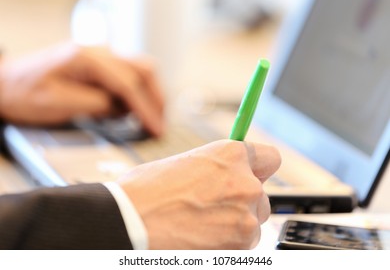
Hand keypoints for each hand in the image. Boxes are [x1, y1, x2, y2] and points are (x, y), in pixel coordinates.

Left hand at [0, 43, 164, 135]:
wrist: (6, 84)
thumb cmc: (24, 92)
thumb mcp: (58, 103)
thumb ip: (96, 104)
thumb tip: (122, 109)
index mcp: (87, 58)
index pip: (129, 84)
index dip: (146, 108)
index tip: (156, 128)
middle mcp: (98, 52)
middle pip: (143, 69)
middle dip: (157, 98)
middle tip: (161, 123)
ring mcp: (100, 56)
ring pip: (140, 70)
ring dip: (151, 94)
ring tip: (153, 118)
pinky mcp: (100, 65)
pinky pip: (129, 75)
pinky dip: (139, 92)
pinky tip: (137, 109)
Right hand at [118, 139, 280, 248]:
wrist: (129, 223)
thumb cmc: (146, 191)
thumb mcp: (186, 163)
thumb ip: (217, 166)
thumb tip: (228, 172)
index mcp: (231, 154)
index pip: (270, 158)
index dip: (258, 167)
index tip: (252, 174)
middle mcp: (245, 182)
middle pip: (261, 193)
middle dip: (242, 199)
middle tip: (214, 205)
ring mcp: (245, 216)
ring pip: (253, 220)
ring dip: (235, 222)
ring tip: (202, 224)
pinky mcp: (240, 245)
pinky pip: (244, 242)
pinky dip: (228, 242)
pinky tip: (201, 238)